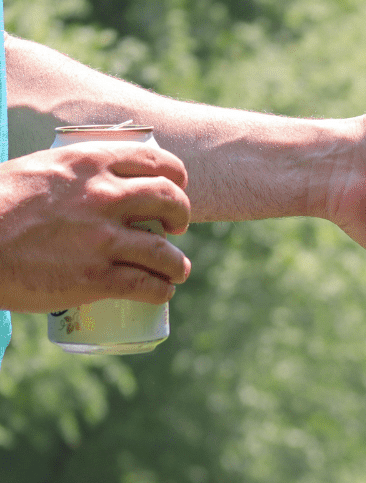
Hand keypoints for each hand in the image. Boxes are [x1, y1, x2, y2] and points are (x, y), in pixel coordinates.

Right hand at [0, 142, 191, 312]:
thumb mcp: (37, 172)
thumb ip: (72, 177)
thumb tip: (95, 183)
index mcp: (87, 163)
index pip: (155, 161)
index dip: (176, 178)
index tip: (175, 190)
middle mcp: (102, 197)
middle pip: (171, 202)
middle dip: (182, 216)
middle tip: (175, 229)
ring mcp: (102, 240)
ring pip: (167, 252)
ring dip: (178, 264)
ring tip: (176, 269)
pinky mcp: (96, 278)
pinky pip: (149, 286)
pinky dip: (162, 290)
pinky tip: (161, 291)